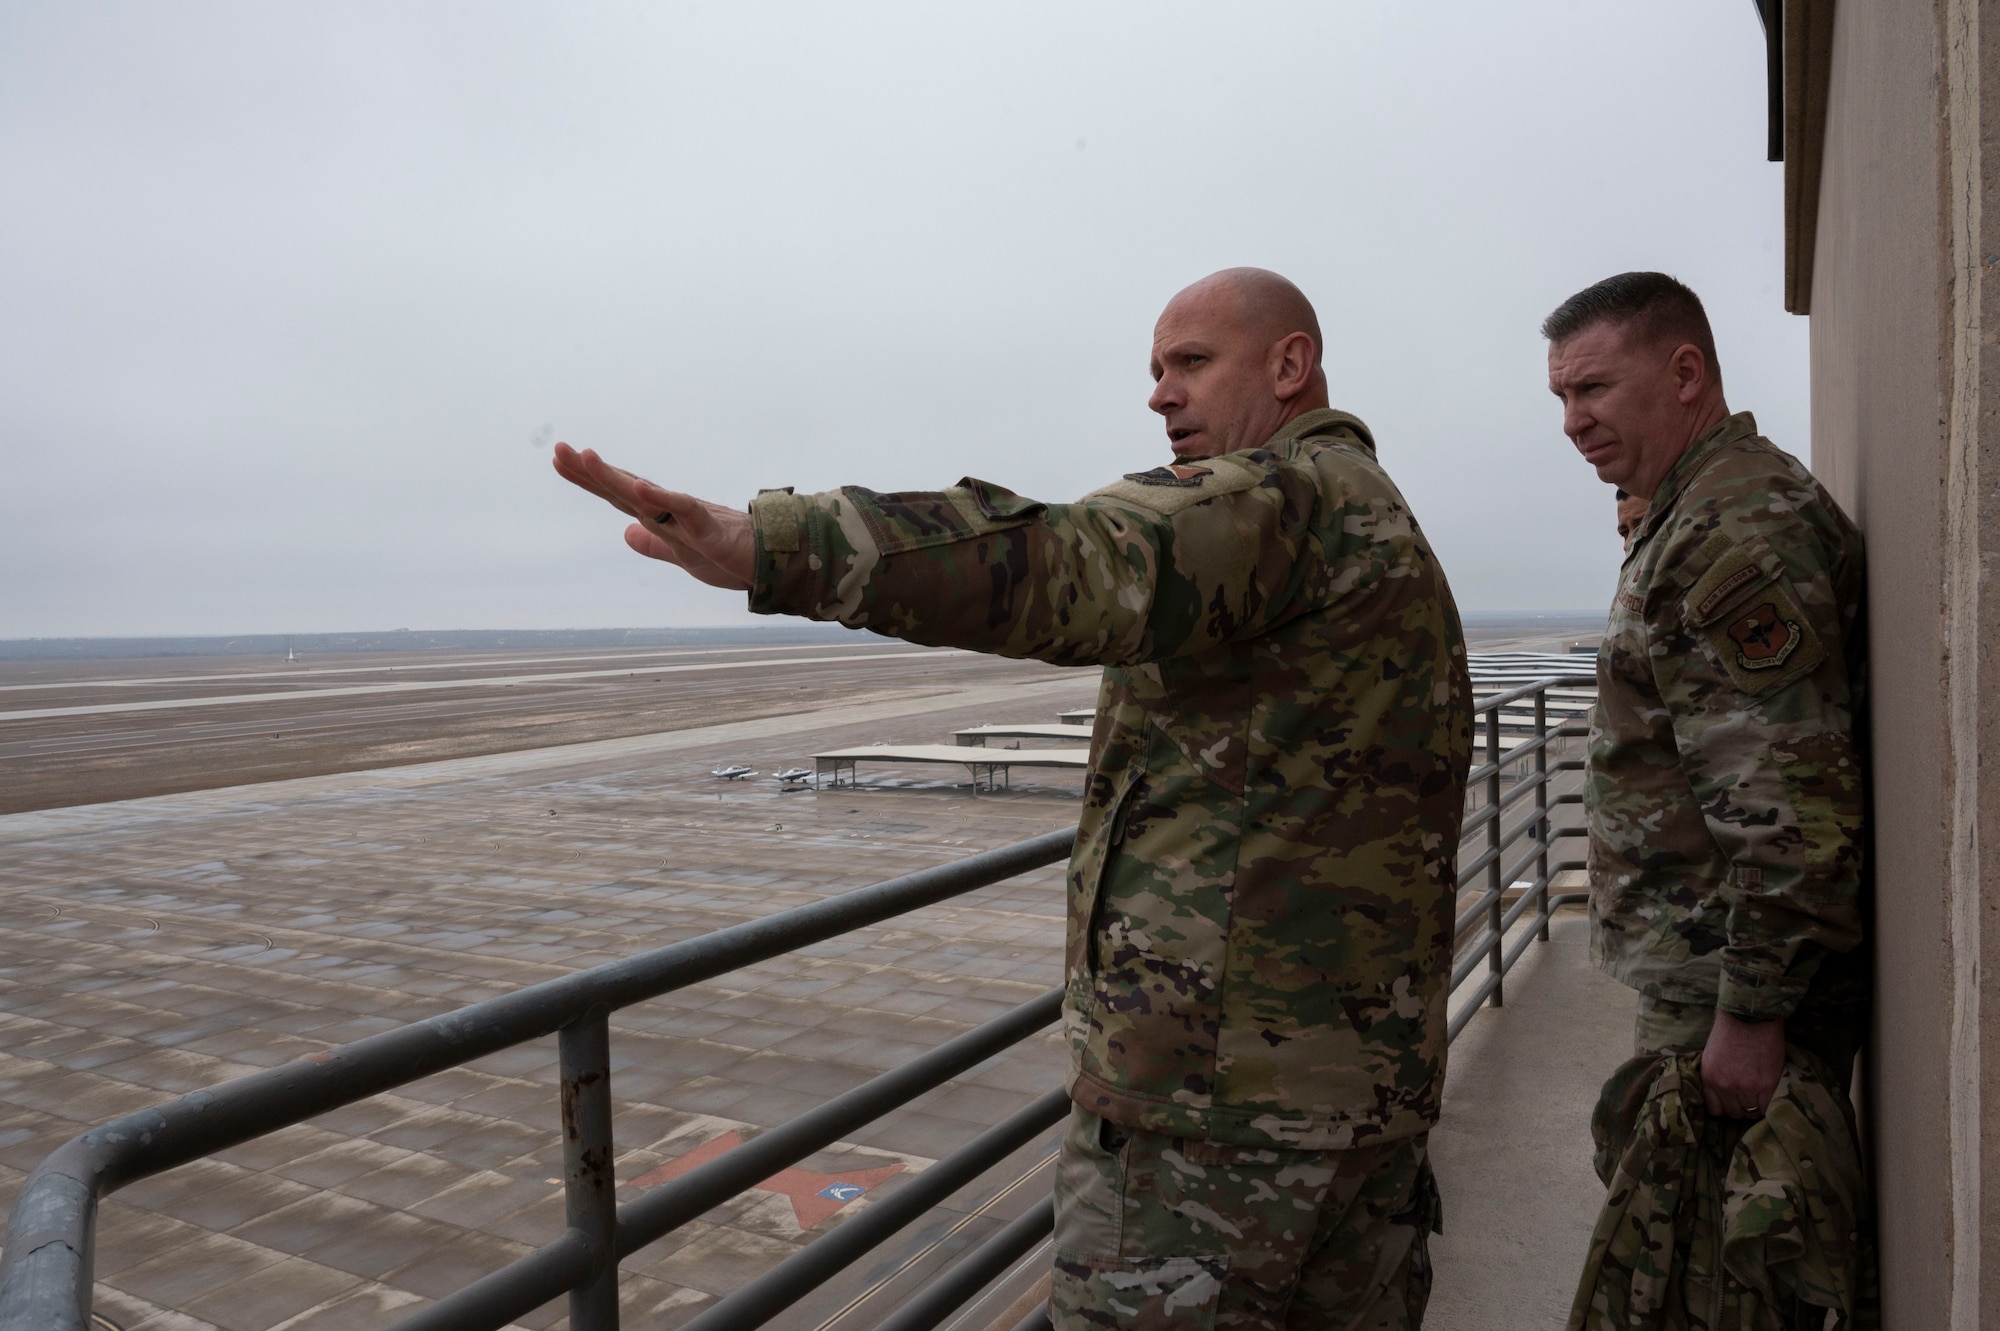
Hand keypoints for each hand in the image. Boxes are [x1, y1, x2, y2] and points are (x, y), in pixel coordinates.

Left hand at [552, 443, 754, 591]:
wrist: (773, 563)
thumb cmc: (731, 557)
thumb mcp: (681, 557)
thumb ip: (653, 545)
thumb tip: (625, 534)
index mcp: (662, 517)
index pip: (618, 494)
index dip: (588, 478)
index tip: (559, 460)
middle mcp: (669, 511)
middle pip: (622, 489)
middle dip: (590, 472)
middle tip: (559, 450)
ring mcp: (687, 518)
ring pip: (645, 494)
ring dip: (614, 477)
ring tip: (585, 458)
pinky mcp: (709, 530)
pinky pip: (682, 510)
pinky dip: (660, 498)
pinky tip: (638, 488)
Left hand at [1698, 1010, 1785, 1118]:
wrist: (1750, 1016)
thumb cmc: (1730, 1031)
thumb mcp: (1712, 1055)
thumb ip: (1716, 1076)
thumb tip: (1722, 1093)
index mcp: (1709, 1078)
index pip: (1715, 1110)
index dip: (1725, 1107)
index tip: (1732, 1102)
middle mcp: (1724, 1086)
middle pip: (1734, 1113)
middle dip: (1741, 1106)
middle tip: (1749, 1096)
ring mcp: (1745, 1088)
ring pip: (1751, 1112)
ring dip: (1756, 1105)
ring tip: (1760, 1093)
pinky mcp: (1766, 1085)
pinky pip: (1767, 1109)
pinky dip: (1769, 1105)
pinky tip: (1770, 1094)